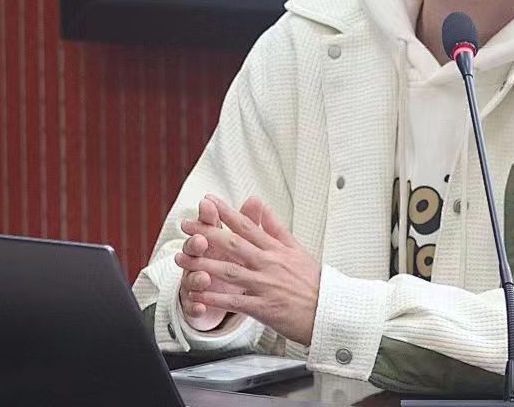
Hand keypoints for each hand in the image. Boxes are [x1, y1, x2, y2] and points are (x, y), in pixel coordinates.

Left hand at [175, 194, 321, 345]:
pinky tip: (198, 294)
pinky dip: (215, 297)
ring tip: (182, 259)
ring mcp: (266, 285)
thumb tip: (261, 205)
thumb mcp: (297, 249)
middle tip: (186, 226)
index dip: (226, 213)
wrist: (330, 310)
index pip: (248, 226)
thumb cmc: (314, 282)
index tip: (208, 202)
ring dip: (203, 265)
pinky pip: (235, 301)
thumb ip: (276, 228)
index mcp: (277, 249)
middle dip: (206, 234)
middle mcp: (269, 264)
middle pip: (233, 245)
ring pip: (229, 271)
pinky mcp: (264, 307)